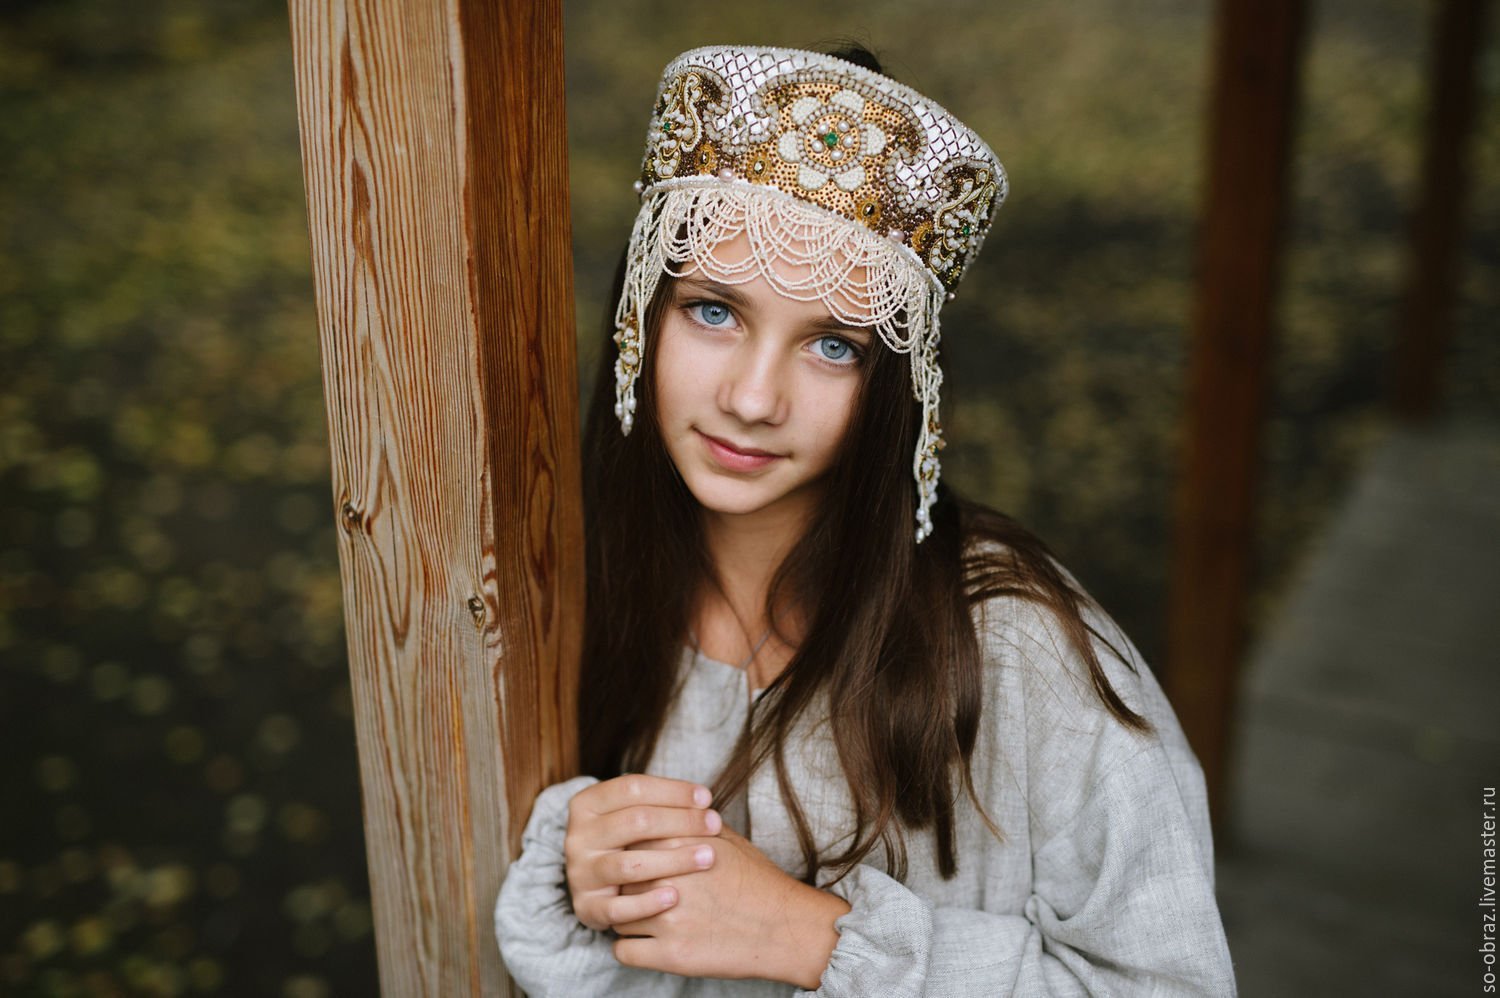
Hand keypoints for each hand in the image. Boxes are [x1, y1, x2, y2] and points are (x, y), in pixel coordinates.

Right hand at [563, 774, 722, 931]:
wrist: (597, 885)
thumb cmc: (630, 841)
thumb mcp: (634, 815)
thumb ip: (660, 805)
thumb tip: (704, 801)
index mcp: (587, 804)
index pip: (632, 788)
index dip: (673, 790)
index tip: (707, 798)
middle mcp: (578, 836)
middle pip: (635, 822)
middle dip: (681, 822)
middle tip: (715, 825)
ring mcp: (580, 873)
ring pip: (630, 865)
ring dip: (674, 860)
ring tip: (708, 858)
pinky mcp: (586, 907)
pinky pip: (618, 908)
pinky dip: (648, 903)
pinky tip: (675, 897)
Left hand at [612, 825, 850, 989]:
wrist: (786, 927)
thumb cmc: (758, 881)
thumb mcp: (726, 840)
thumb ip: (689, 826)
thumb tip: (663, 814)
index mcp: (679, 845)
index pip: (628, 842)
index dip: (630, 854)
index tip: (635, 863)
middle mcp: (668, 879)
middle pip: (617, 877)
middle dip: (625, 885)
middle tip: (637, 892)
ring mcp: (668, 919)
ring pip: (616, 915)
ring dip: (626, 917)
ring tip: (647, 918)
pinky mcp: (671, 955)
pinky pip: (623, 952)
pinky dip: (630, 949)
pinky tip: (648, 942)